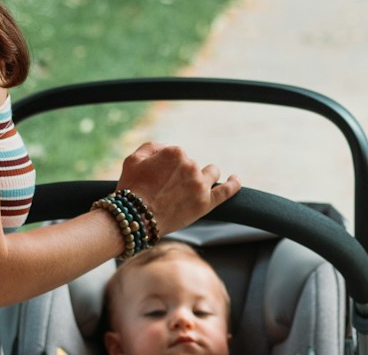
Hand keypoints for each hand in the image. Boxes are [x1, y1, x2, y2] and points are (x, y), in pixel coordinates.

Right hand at [114, 142, 240, 236]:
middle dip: (182, 174)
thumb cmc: (131, 189)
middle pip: (192, 165)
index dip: (166, 167)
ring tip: (193, 186)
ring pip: (211, 173)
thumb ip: (152, 147)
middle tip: (167, 190)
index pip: (177, 155)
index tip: (157, 179)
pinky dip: (233, 184)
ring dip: (205, 175)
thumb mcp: (133, 159)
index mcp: (175, 152)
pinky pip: (226, 191)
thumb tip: (165, 149)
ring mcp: (200, 185)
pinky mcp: (205, 203)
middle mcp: (191, 165)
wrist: (135, 219)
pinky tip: (236, 179)